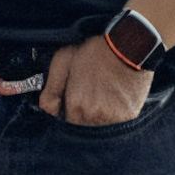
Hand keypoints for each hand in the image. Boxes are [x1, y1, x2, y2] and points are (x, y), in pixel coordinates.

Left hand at [39, 37, 155, 125]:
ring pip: (98, 128)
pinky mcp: (129, 118)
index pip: (64, 124)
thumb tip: (45, 110)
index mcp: (75, 105)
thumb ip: (51, 90)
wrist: (129, 46)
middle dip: (80, 116)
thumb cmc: (94, 51)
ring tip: (101, 98)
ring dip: (96, 119)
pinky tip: (113, 100)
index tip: (71, 103)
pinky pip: (115, 126)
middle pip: (81, 127)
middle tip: (87, 97)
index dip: (66, 114)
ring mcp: (113, 120)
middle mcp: (93, 116)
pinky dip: (113, 117)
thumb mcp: (63, 60)